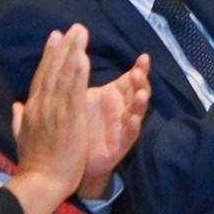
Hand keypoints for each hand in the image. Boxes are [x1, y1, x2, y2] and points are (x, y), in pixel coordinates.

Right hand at [5, 26, 93, 213]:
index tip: (55, 37)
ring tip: (80, 33)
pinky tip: (83, 58)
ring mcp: (54, 111)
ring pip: (63, 76)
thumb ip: (19, 120)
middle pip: (52, 71)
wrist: (40, 182)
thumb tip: (16, 106)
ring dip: (72, 52)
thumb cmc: (35, 164)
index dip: (49, 56)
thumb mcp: (22, 138)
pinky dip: (77, 73)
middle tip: (72, 27)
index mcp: (32, 110)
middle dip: (62, 47)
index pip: (41, 77)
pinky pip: (73, 91)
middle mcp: (41, 105)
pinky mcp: (68, 118)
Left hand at [78, 54, 150, 200]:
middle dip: (140, 82)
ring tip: (140, 95)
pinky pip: (129, 135)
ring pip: (136, 112)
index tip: (144, 58)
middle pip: (137, 92)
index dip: (139, 69)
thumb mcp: (79, 97)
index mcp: (114, 96)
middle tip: (138, 73)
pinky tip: (133, 120)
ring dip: (140, 103)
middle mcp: (122, 109)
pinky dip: (132, 127)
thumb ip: (80, 78)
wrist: (69, 160)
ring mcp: (123, 126)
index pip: (130, 79)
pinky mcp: (120, 145)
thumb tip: (75, 53)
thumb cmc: (77, 123)